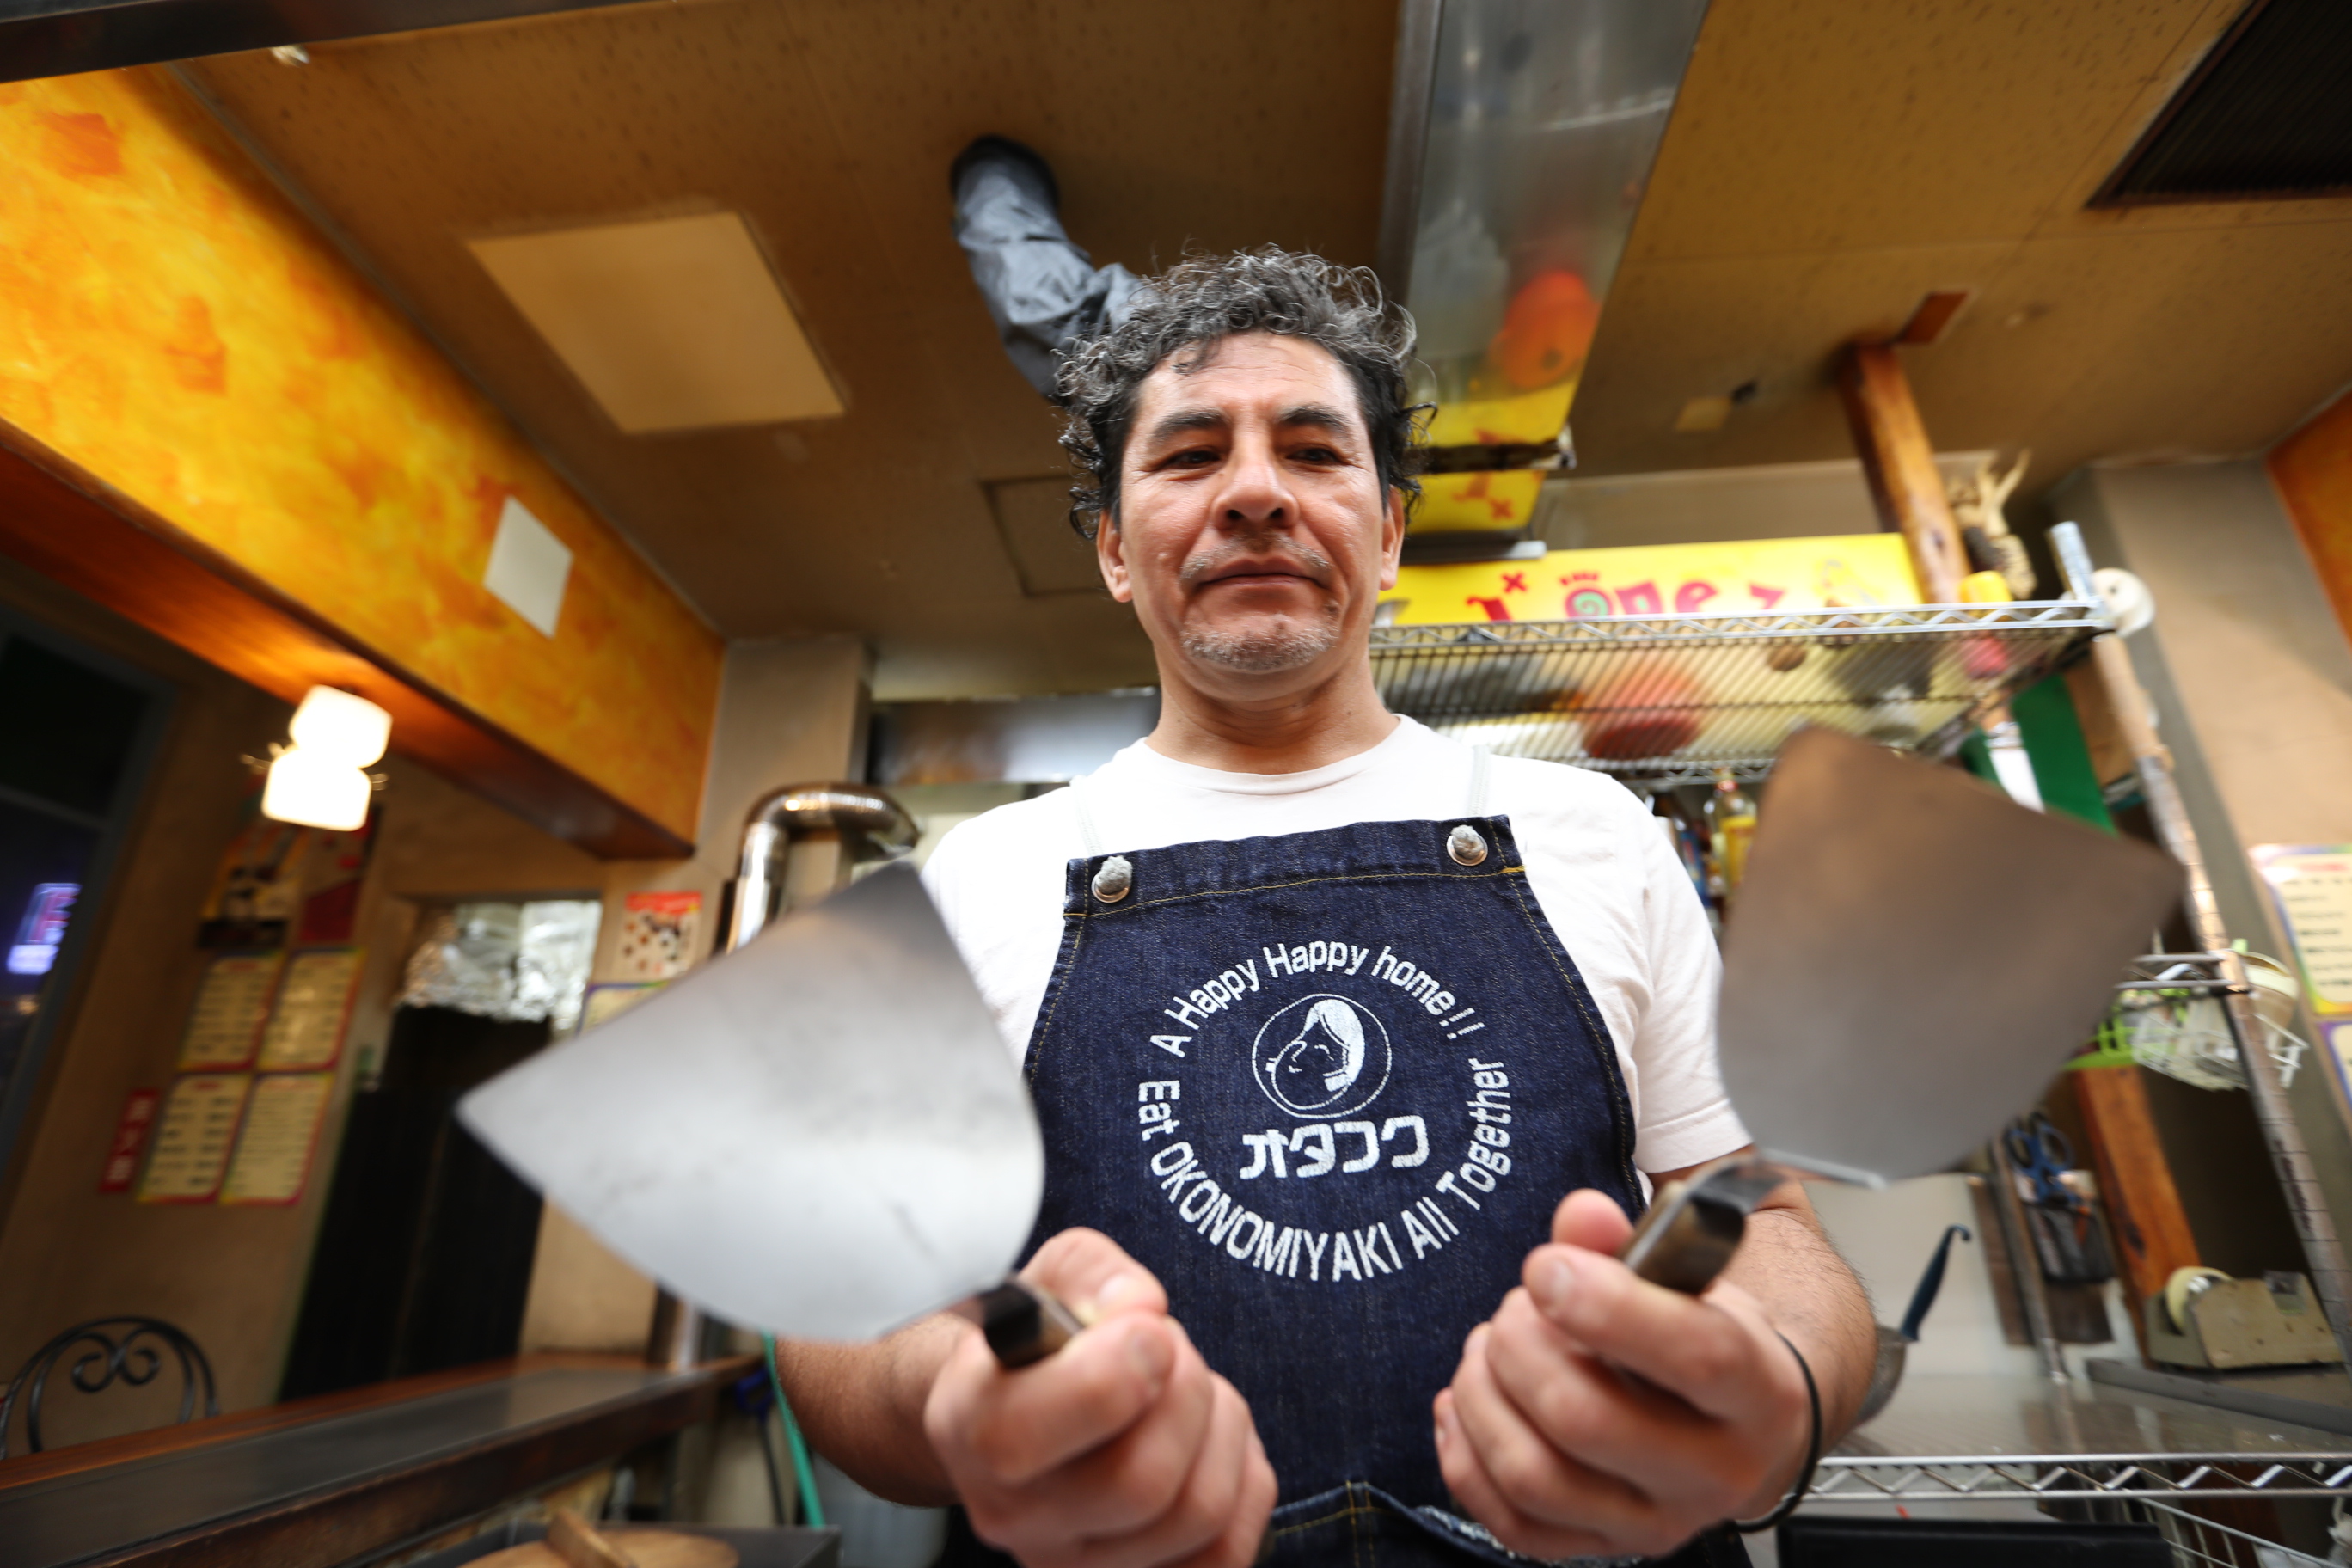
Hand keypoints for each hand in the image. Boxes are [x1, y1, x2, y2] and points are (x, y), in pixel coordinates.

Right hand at [924, 1228, 1276, 1567]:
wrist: (1022, 1405)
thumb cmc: (1042, 1336)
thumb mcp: (1050, 1277)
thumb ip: (1093, 1273)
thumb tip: (1141, 1311)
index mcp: (971, 1428)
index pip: (1024, 1437)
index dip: (1111, 1375)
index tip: (1150, 1329)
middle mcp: (1015, 1515)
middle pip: (1139, 1483)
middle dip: (1186, 1392)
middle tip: (1173, 1349)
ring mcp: (1077, 1564)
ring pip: (1198, 1514)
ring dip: (1222, 1426)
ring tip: (1191, 1387)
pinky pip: (1228, 1552)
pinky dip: (1245, 1480)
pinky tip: (1212, 1440)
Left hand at [1433, 1190, 1810, 1559]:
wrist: (1740, 1425)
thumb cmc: (1708, 1341)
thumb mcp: (1687, 1280)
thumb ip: (1626, 1242)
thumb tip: (1582, 1217)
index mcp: (1756, 1391)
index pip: (1695, 1355)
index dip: (1607, 1305)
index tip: (1547, 1268)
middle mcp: (1716, 1473)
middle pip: (1586, 1419)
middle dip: (1521, 1345)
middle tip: (1517, 1307)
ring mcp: (1657, 1523)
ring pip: (1534, 1476)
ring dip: (1483, 1395)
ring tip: (1491, 1348)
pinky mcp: (1603, 1548)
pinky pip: (1511, 1523)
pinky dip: (1466, 1456)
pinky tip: (1469, 1404)